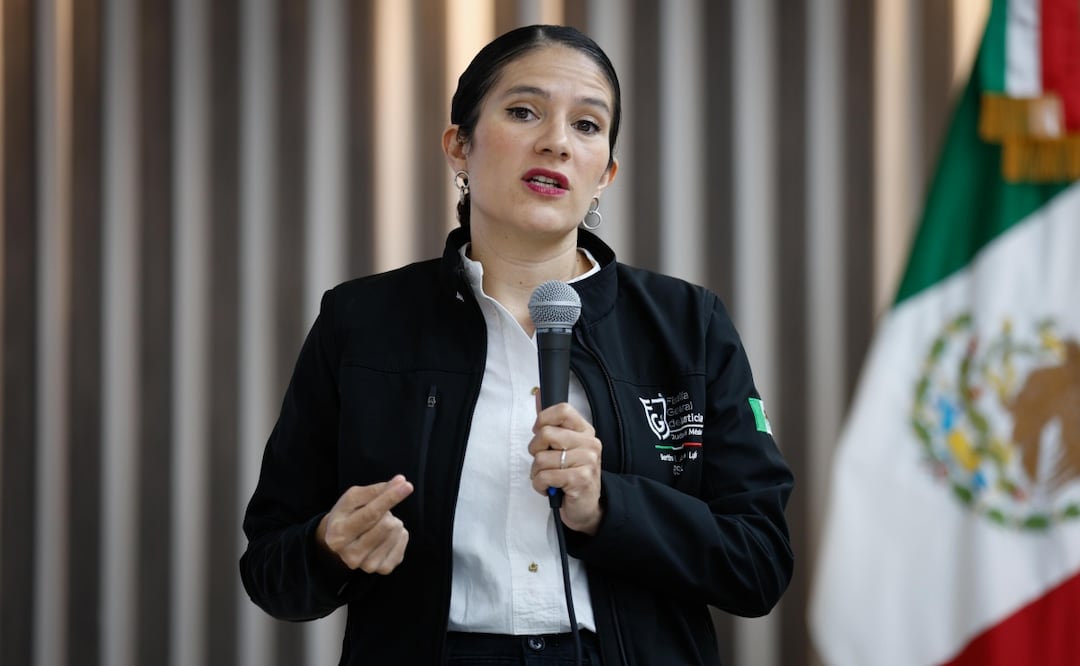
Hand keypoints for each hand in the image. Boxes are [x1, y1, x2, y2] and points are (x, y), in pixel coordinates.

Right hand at [316, 475, 413, 574]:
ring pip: (396, 532)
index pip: (370, 514)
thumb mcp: (352, 498)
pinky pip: (402, 542)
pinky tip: (386, 536)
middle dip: (387, 512)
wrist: (341, 542)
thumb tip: (401, 481)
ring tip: (379, 525)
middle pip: (386, 525)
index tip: (407, 486)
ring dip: (392, 522)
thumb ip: (375, 490)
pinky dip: (399, 534)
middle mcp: (351, 555)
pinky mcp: (383, 569)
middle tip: (377, 513)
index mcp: (339, 534)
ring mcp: (368, 566)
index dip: (390, 498)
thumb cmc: (346, 515)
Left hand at [528, 403, 603, 534]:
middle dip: (535, 451)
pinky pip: (544, 476)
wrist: (587, 507)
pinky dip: (540, 485)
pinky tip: (551, 489)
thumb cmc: (570, 475)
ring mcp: (587, 461)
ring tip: (549, 478)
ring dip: (537, 473)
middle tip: (543, 462)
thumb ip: (551, 422)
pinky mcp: (580, 479)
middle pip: (546, 434)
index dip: (543, 420)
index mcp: (585, 431)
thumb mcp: (563, 447)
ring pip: (541, 458)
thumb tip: (538, 393)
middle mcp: (589, 443)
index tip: (539, 434)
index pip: (562, 410)